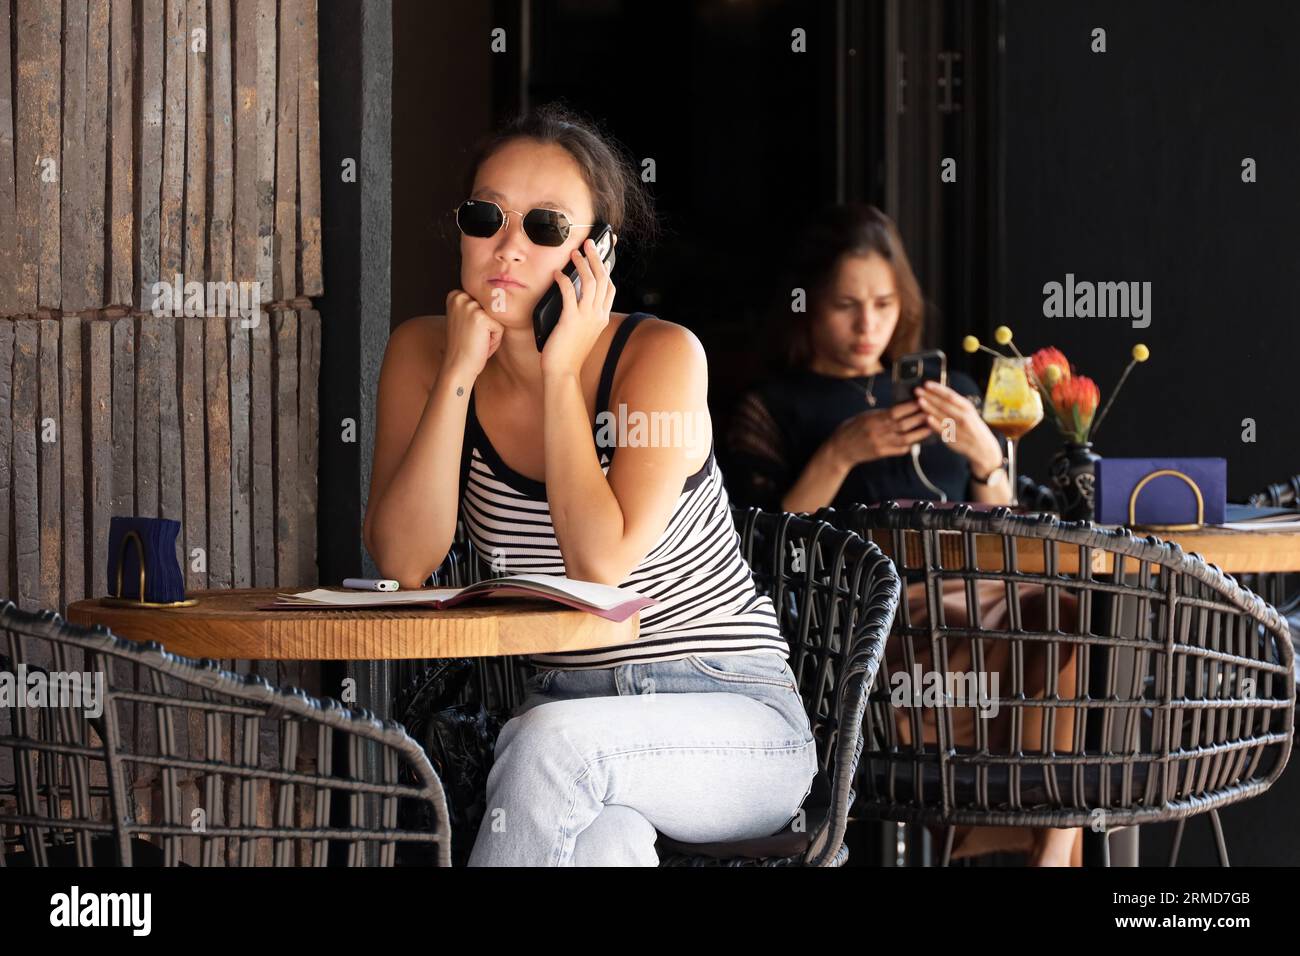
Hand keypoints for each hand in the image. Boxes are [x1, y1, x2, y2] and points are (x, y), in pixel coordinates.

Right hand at [443, 289, 504, 378]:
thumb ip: (474, 306)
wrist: (457, 366)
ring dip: (491, 333)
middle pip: (490, 309)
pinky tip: (481, 345)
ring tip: (476, 341)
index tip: (467, 331)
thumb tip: (497, 295)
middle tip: (472, 338)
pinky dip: (495, 340)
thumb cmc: (463, 346)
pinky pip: (500, 328)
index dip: (479, 320)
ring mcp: (470, 306)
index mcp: (455, 295)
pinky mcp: (481, 318)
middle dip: (487, 326)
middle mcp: (461, 297)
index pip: (483, 302)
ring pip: (496, 318)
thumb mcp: (465, 320)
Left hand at [539, 234, 617, 379]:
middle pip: (603, 279)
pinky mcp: (571, 319)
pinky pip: (569, 293)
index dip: (606, 270)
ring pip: (590, 282)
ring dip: (582, 263)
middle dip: (596, 257)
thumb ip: (583, 316)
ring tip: (574, 252)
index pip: (610, 289)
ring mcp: (586, 317)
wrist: (563, 373)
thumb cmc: (569, 355)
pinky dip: (563, 280)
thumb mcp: (582, 333)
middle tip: (588, 243)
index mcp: (601, 318)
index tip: (601, 257)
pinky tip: (557, 274)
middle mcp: (597, 315)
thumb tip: (573, 297)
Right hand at [826, 401, 933, 469]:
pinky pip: (899, 450)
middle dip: (919, 418)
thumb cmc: (851, 429)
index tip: (922, 401)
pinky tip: (916, 441)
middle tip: (932, 412)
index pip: (896, 411)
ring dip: (919, 433)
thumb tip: (900, 409)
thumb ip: (882, 414)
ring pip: (905, 438)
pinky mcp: (882, 453)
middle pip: (904, 424)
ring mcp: (881, 444)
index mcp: (874, 419)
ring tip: (929, 427)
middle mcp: (878, 431)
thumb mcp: (865, 416)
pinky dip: (909, 445)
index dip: (911, 406)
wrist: (840, 449)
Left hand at [913, 380, 1003, 475]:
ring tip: (919, 401)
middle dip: (929, 396)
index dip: (938, 389)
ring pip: (942, 416)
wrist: (983, 447)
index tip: (926, 384)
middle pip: (944, 404)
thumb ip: (955, 404)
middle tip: (917, 391)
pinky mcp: (954, 438)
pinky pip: (942, 429)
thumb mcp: (968, 412)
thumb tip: (937, 393)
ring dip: (929, 408)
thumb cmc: (972, 426)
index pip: (950, 395)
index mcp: (967, 407)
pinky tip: (926, 418)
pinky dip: (934, 424)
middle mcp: (964, 416)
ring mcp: (959, 427)